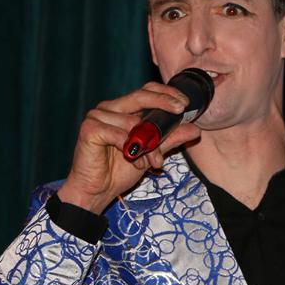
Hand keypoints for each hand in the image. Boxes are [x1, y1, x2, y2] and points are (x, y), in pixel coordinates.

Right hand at [57, 82, 201, 213]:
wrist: (96, 192)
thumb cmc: (119, 171)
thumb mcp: (152, 153)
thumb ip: (170, 138)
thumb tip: (195, 129)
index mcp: (122, 110)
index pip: (146, 91)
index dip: (166, 93)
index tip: (184, 102)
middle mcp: (109, 109)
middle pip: (140, 96)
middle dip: (163, 102)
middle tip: (180, 110)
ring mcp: (97, 117)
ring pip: (132, 122)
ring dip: (147, 145)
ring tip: (148, 162)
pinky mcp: (89, 129)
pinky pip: (118, 134)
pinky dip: (130, 149)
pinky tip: (133, 162)